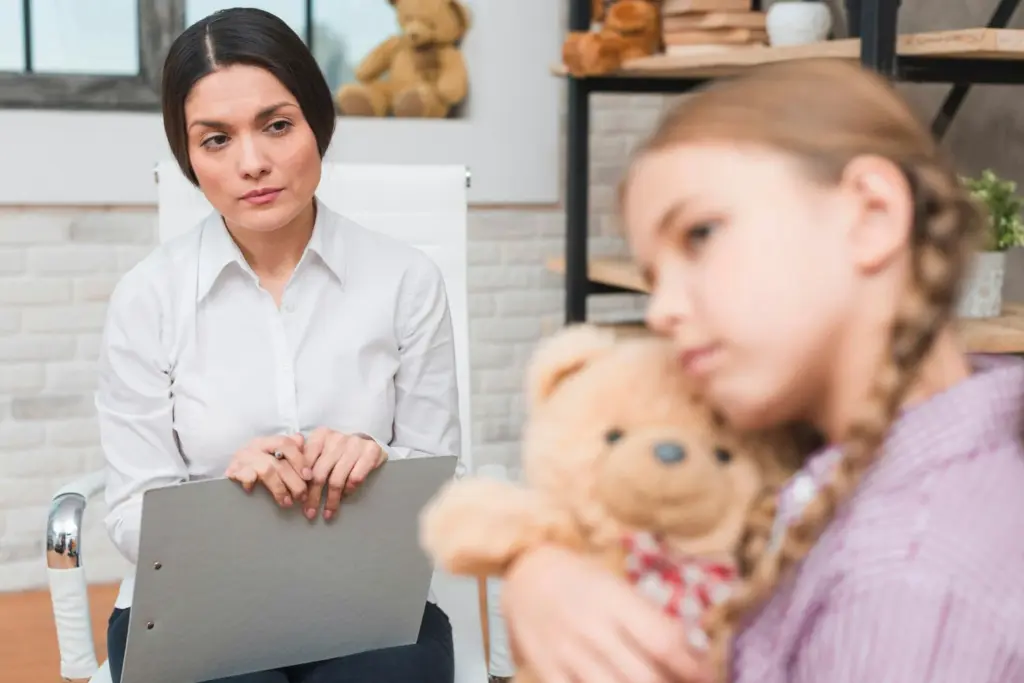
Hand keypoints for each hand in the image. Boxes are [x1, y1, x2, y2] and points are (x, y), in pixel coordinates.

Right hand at [225, 433, 312, 507]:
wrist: (230, 469)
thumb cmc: (257, 462)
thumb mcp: (273, 453)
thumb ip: (290, 448)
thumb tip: (301, 439)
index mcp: (268, 441)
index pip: (286, 444)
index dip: (299, 460)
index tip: (309, 477)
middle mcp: (255, 447)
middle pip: (279, 462)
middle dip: (294, 481)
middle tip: (302, 496)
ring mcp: (243, 459)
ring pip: (267, 471)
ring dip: (280, 489)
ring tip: (287, 502)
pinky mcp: (232, 471)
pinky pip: (245, 477)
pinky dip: (251, 483)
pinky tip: (255, 492)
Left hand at [302, 428, 386, 519]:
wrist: (367, 444)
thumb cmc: (339, 451)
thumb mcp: (321, 450)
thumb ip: (304, 458)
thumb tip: (287, 476)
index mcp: (321, 435)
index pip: (306, 462)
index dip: (301, 483)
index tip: (299, 499)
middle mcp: (337, 437)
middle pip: (320, 473)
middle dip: (314, 497)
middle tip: (310, 513)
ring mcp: (355, 444)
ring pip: (337, 479)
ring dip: (332, 500)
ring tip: (328, 513)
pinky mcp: (371, 451)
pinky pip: (355, 478)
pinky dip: (349, 490)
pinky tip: (345, 496)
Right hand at [503, 545, 710, 682]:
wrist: (523, 571)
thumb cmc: (580, 577)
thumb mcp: (616, 586)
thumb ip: (647, 618)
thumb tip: (691, 652)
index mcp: (614, 600)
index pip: (663, 640)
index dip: (692, 666)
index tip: (708, 677)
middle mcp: (592, 628)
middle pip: (644, 676)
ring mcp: (567, 653)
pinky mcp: (546, 671)